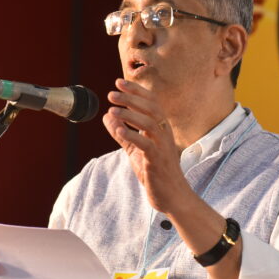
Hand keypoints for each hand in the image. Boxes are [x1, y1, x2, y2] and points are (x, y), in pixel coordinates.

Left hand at [102, 78, 193, 214]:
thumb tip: (107, 115)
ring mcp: (162, 147)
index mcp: (161, 128)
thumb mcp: (135, 150)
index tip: (119, 82)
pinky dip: (132, 136)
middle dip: (131, 98)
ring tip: (112, 110)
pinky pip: (146, 144)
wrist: (171, 196)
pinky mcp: (157, 161)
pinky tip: (119, 131)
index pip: (151, 102)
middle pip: (151, 108)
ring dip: (130, 115)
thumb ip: (122, 133)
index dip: (136, 91)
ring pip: (149, 123)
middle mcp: (164, 134)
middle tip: (111, 94)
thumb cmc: (155, 172)